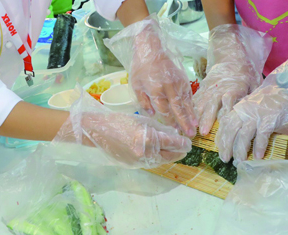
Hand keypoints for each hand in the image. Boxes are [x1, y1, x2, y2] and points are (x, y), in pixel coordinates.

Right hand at [57, 110, 191, 168]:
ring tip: (176, 151)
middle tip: (185, 148)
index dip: (182, 143)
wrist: (99, 132)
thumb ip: (159, 128)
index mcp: (148, 138)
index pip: (172, 143)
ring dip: (170, 156)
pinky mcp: (133, 165)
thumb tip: (173, 133)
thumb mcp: (143, 120)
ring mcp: (139, 161)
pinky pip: (150, 163)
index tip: (188, 142)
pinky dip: (158, 158)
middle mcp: (145, 152)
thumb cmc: (120, 121)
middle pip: (169, 156)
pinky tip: (161, 153)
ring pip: (161, 161)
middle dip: (179, 152)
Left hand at [104, 16, 197, 135]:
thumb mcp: (136, 85)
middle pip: (178, 108)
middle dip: (185, 122)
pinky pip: (188, 93)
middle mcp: (169, 87)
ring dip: (191, 115)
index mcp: (156, 90)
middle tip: (191, 134)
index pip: (165, 110)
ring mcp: (177, 82)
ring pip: (186, 101)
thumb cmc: (141, 67)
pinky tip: (194, 111)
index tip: (175, 131)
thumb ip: (144, 101)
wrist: (152, 49)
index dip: (170, 122)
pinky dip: (191, 103)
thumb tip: (153, 115)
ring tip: (196, 126)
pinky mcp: (182, 78)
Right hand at [193, 24, 271, 134]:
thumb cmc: (246, 74)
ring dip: (196, 116)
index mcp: (235, 87)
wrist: (231, 57)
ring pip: (201, 102)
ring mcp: (209, 87)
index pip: (229, 98)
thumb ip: (251, 98)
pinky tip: (187, 119)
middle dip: (206, 118)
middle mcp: (220, 88)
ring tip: (192, 129)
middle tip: (203, 132)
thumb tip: (252, 115)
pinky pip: (195, 98)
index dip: (225, 110)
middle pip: (211, 103)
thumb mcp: (254, 84)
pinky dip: (191, 109)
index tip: (222, 123)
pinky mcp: (203, 87)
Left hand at [216, 47, 287, 161]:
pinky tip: (258, 156)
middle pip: (231, 130)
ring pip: (244, 135)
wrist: (287, 87)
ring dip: (240, 150)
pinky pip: (261, 135)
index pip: (225, 123)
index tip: (219, 148)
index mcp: (240, 107)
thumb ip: (245, 115)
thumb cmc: (271, 98)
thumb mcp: (253, 104)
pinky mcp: (269, 119)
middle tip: (225, 159)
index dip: (221, 136)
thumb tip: (238, 133)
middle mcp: (245, 111)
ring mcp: (256, 115)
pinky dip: (259, 147)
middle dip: (226, 146)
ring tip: (240, 161)